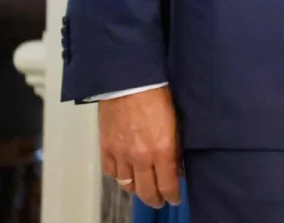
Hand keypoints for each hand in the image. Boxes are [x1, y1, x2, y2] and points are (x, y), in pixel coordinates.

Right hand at [98, 86, 182, 207]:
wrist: (129, 81)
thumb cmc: (158, 94)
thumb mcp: (176, 121)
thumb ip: (175, 146)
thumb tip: (177, 165)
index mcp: (162, 150)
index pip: (168, 184)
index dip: (172, 195)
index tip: (175, 198)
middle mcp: (140, 158)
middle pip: (146, 191)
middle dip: (155, 199)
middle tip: (161, 201)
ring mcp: (121, 155)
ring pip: (127, 185)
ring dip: (137, 190)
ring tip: (144, 190)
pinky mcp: (106, 149)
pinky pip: (111, 173)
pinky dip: (119, 177)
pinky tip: (125, 176)